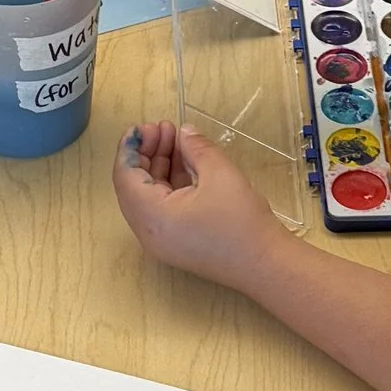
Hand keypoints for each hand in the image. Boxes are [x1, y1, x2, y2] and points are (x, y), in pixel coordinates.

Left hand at [113, 119, 275, 288]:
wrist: (266, 265)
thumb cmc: (242, 221)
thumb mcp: (220, 174)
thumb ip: (195, 148)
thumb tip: (183, 132)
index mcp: (152, 217)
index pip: (124, 176)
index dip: (131, 147)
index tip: (146, 126)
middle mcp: (149, 233)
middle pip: (133, 187)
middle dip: (146, 154)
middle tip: (164, 129)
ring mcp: (162, 242)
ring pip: (148, 197)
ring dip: (159, 167)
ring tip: (177, 140)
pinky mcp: (176, 244)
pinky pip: (162, 209)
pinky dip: (169, 185)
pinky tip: (186, 163)